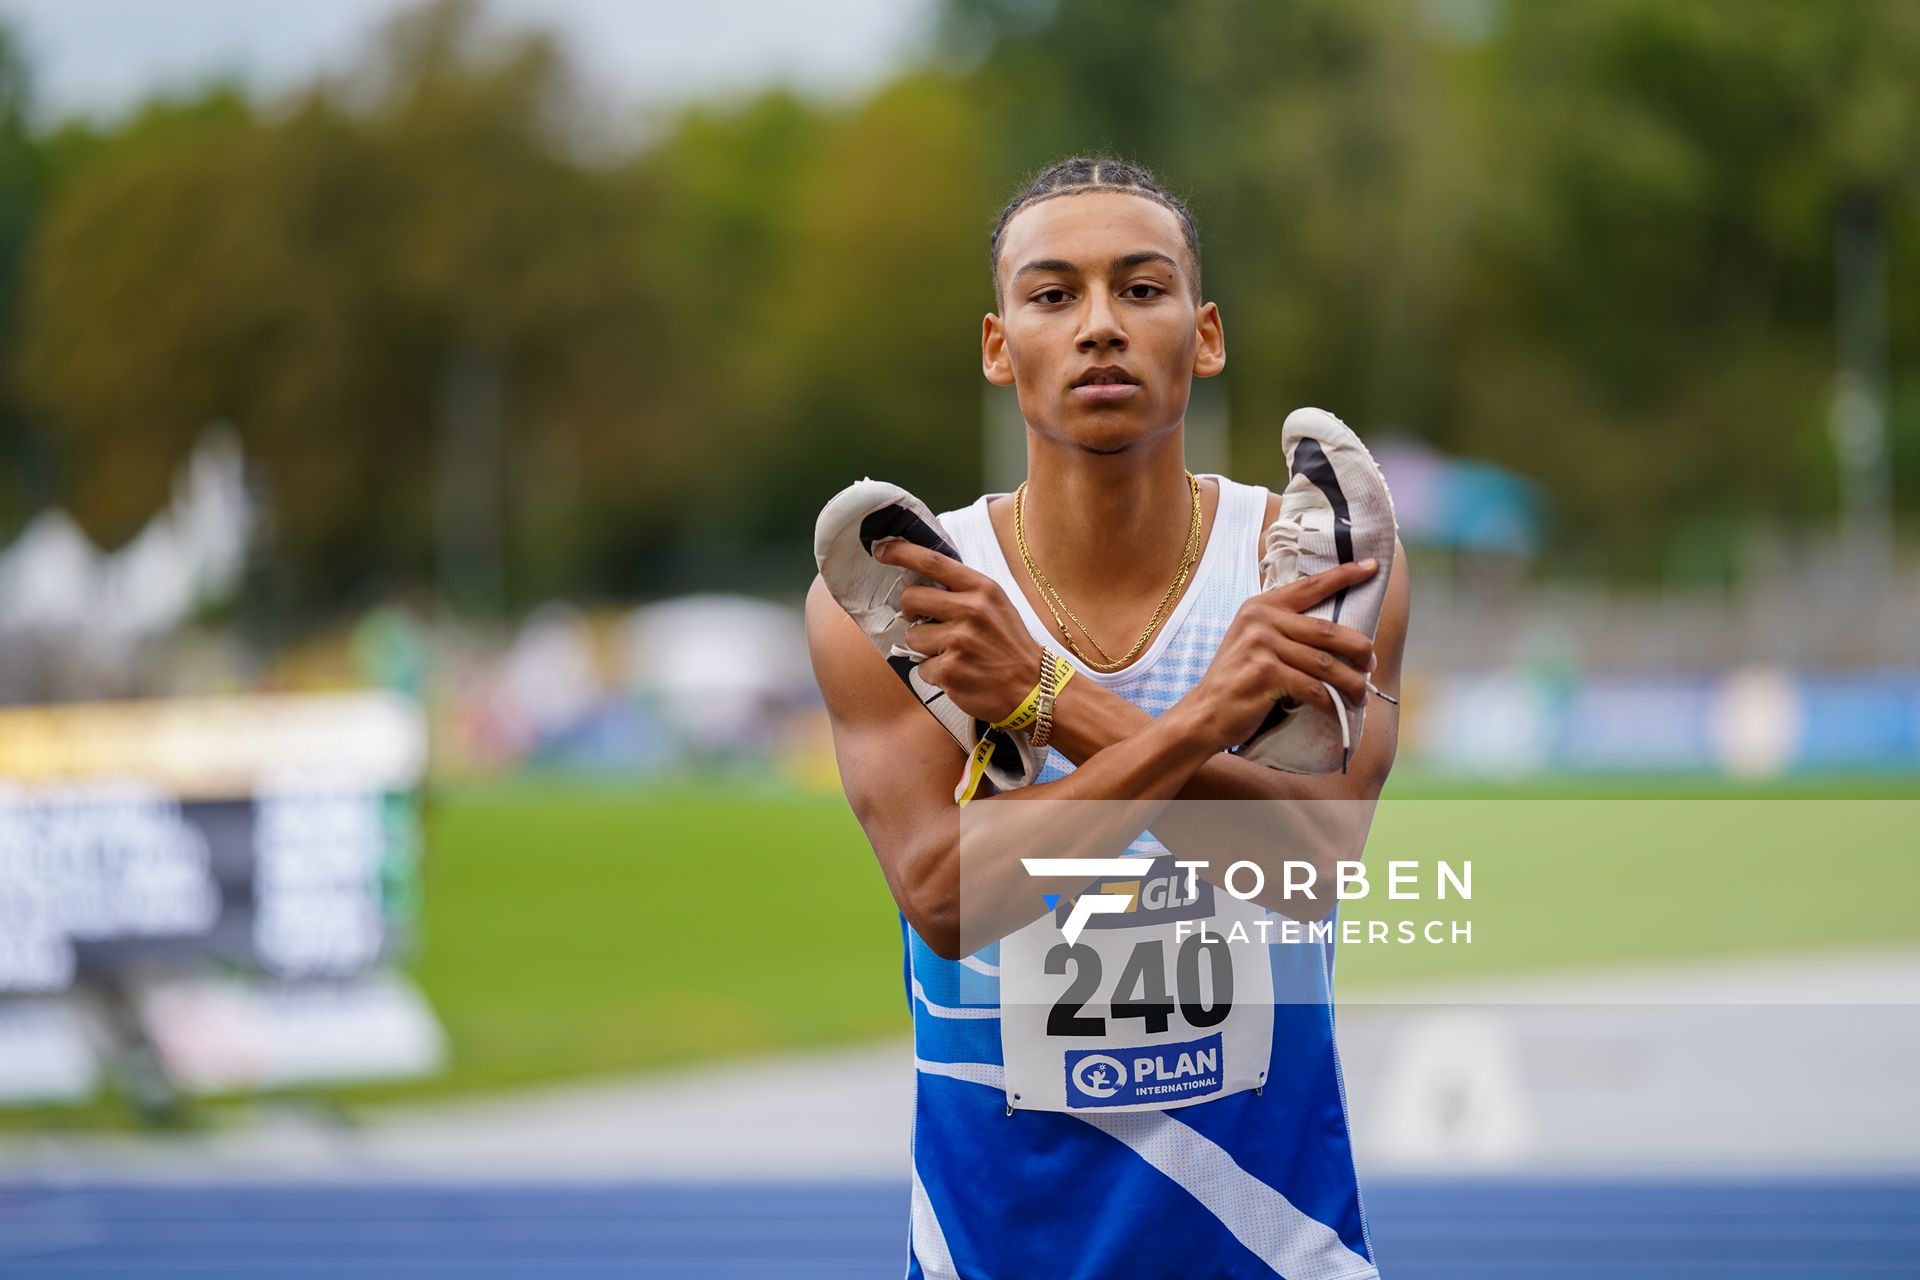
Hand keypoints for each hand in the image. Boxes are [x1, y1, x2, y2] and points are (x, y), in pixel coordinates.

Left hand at [875, 540, 1042, 725]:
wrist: (1034, 688)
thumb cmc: (1009, 645)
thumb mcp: (996, 606)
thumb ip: (963, 591)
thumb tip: (921, 582)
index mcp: (982, 589)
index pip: (933, 561)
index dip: (901, 552)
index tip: (881, 550)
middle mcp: (971, 610)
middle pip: (911, 598)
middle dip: (909, 611)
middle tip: (924, 622)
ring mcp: (959, 641)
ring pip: (912, 637)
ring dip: (924, 648)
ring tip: (952, 654)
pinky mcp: (950, 670)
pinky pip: (922, 668)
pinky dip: (935, 674)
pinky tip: (958, 675)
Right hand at [1184, 559, 1378, 751]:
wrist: (1203, 713)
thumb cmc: (1237, 681)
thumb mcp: (1254, 643)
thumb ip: (1284, 630)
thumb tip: (1335, 635)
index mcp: (1260, 607)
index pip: (1310, 586)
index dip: (1344, 576)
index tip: (1372, 566)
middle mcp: (1260, 620)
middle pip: (1328, 631)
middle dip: (1359, 649)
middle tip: (1371, 664)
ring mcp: (1261, 645)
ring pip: (1326, 663)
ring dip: (1351, 683)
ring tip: (1361, 695)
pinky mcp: (1265, 674)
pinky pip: (1314, 689)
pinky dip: (1332, 703)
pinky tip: (1340, 712)